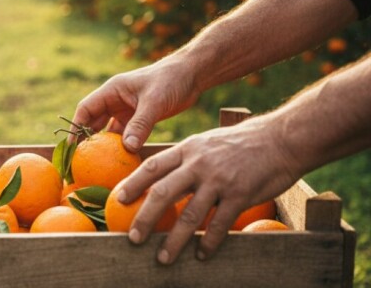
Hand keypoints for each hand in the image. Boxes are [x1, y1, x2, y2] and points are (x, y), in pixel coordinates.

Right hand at [70, 55, 201, 150]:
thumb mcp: (154, 101)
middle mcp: (115, 101)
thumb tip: (128, 148)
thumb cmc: (170, 80)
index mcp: (112, 91)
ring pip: (109, 131)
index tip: (71, 146)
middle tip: (80, 161)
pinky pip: (126, 136)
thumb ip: (141, 124)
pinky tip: (121, 162)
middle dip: (86, 140)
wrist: (191, 75)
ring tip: (97, 166)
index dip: (76, 127)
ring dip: (104, 146)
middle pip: (93, 122)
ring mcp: (126, 110)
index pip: (86, 109)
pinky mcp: (139, 119)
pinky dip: (122, 147)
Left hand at [117, 115, 300, 263]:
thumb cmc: (240, 144)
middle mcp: (199, 164)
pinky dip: (208, 242)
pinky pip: (219, 224)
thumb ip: (184, 158)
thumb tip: (160, 175)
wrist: (280, 139)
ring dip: (174, 240)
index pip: (152, 167)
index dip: (133, 184)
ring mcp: (219, 179)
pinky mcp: (240, 194)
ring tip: (163, 258)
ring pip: (189, 214)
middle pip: (163, 192)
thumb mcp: (205, 142)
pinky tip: (201, 255)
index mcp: (187, 150)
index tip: (118, 200)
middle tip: (132, 238)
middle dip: (145, 217)